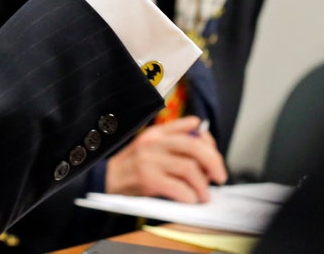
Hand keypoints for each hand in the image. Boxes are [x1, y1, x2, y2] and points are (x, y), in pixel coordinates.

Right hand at [104, 116, 227, 202]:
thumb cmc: (130, 165)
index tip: (215, 159)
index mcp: (156, 133)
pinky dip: (189, 196)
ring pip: (189, 169)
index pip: (191, 131)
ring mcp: (149, 161)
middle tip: (219, 178)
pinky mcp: (147, 180)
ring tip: (204, 195)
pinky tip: (190, 200)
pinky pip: (178, 188)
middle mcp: (153, 143)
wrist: (104, 180)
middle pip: (194, 147)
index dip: (209, 144)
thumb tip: (197, 123)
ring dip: (202, 185)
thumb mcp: (148, 143)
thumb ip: (173, 132)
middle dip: (213, 163)